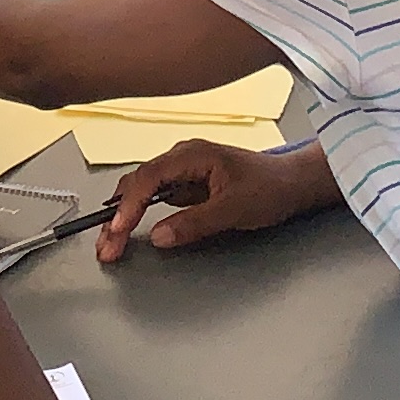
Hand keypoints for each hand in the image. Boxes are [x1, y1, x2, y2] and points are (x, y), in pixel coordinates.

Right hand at [94, 140, 337, 262]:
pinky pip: (156, 199)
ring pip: (143, 191)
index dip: (129, 205)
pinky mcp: (187, 187)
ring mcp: (184, 172)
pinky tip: (128, 231)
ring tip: (111, 243)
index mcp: (192, 154)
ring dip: (124, 216)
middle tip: (105, 245)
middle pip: (138, 183)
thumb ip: (195, 222)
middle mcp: (183, 158)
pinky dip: (139, 216)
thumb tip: (159, 235)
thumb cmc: (271, 187)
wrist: (294, 184)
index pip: (149, 177)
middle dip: (117, 214)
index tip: (118, 229)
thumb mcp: (235, 209)